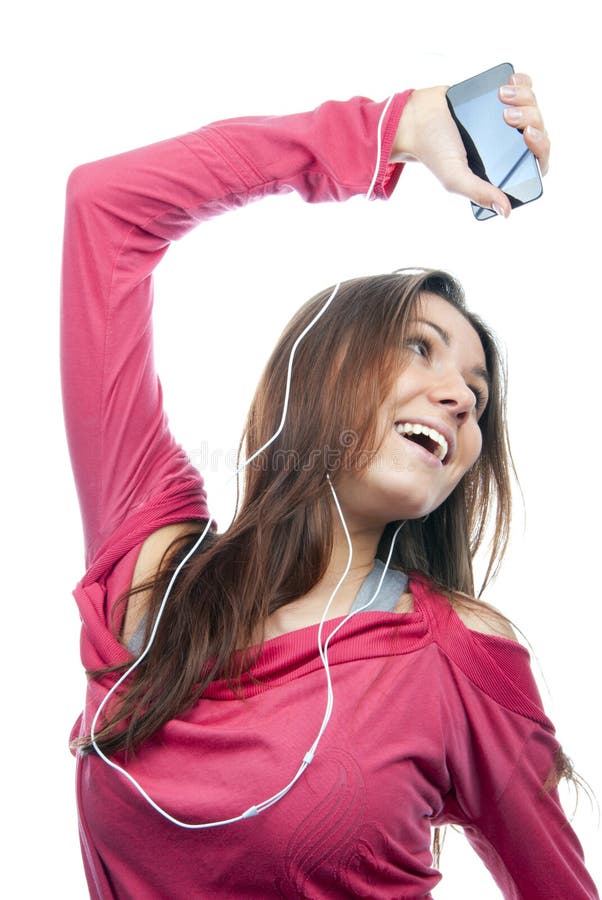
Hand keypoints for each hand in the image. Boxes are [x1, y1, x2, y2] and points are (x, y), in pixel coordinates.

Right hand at [391, 73, 548, 216]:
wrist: (416, 118)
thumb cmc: (434, 151)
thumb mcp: (455, 178)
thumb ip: (479, 193)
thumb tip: (506, 211)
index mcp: (503, 167)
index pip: (537, 161)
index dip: (541, 147)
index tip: (527, 135)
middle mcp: (508, 145)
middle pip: (539, 129)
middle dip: (530, 117)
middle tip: (506, 116)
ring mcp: (506, 120)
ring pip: (533, 105)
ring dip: (524, 97)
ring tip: (501, 97)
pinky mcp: (500, 96)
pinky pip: (524, 85)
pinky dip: (521, 81)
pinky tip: (508, 83)